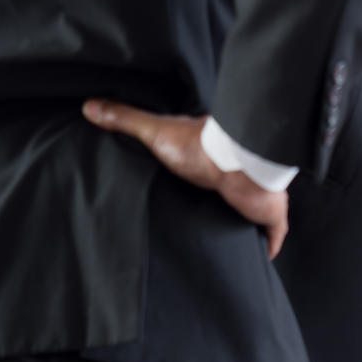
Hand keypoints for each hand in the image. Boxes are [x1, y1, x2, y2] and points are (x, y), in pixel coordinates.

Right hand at [82, 99, 288, 257]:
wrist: (238, 165)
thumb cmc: (200, 147)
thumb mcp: (156, 132)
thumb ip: (126, 120)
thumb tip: (89, 106)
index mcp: (213, 157)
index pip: (206, 169)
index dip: (198, 179)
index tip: (186, 192)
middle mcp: (238, 177)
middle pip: (229, 194)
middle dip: (220, 207)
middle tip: (203, 224)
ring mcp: (256, 197)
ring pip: (250, 214)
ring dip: (241, 225)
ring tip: (225, 244)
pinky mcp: (269, 215)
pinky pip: (272, 235)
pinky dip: (268, 245)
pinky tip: (260, 256)